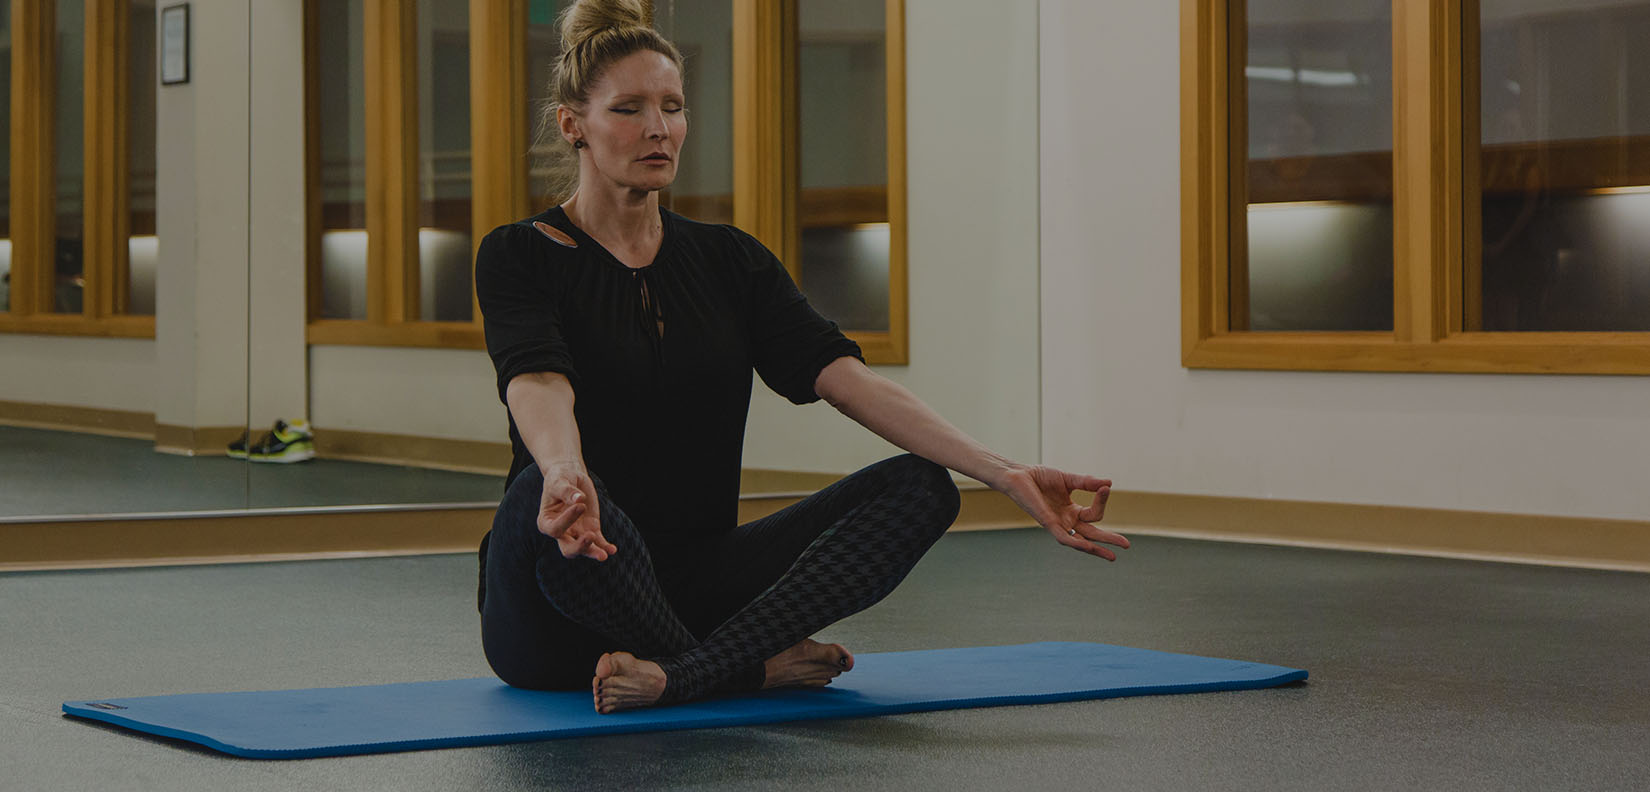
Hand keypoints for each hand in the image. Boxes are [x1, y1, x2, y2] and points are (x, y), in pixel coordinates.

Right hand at [538, 462, 617, 560]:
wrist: (570, 477)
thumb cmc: (560, 479)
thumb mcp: (560, 482)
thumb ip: (567, 491)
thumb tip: (579, 499)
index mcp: (546, 522)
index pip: (556, 529)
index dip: (567, 519)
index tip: (580, 504)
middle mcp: (561, 532)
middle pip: (567, 548)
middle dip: (578, 547)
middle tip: (590, 536)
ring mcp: (576, 532)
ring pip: (584, 549)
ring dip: (593, 552)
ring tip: (604, 555)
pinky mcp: (591, 529)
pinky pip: (598, 541)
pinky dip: (605, 546)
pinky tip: (612, 549)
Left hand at [996, 465, 1127, 559]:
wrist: (1019, 475)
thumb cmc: (1040, 477)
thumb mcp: (1069, 479)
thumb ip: (1088, 483)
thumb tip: (1109, 483)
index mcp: (1072, 511)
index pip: (1094, 514)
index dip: (1102, 501)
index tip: (1105, 487)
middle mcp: (1066, 521)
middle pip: (1091, 534)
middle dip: (1108, 540)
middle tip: (1127, 546)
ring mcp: (1057, 524)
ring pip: (1080, 541)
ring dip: (1096, 549)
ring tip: (1112, 556)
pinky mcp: (1047, 523)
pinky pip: (1064, 537)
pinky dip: (1076, 542)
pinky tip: (1088, 547)